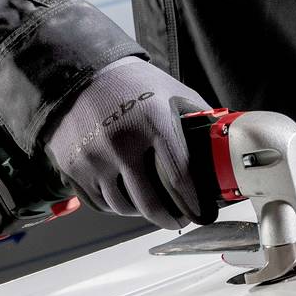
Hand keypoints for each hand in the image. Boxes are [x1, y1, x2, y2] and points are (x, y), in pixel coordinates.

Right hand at [43, 57, 210, 229]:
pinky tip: (125, 195)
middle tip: (178, 221)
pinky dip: (114, 204)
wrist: (81, 74)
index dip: (193, 204)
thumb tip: (222, 148)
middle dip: (170, 220)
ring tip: (150, 204)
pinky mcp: (73, 167)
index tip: (201, 214)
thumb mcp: (172, 92)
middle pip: (150, 204)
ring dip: (140, 212)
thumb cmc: (132, 85)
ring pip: (123, 208)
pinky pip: (99, 203)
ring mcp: (94, 157)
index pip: (179, 179)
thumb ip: (197, 121)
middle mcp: (121, 142)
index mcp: (152, 123)